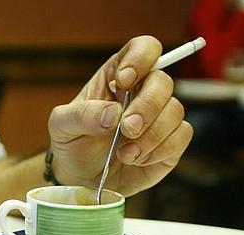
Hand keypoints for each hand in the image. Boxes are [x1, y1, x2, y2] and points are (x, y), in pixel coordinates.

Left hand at [48, 36, 192, 196]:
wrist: (79, 176)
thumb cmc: (71, 143)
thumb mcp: (61, 126)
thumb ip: (82, 116)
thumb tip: (113, 113)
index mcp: (117, 76)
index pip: (143, 49)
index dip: (140, 59)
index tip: (124, 81)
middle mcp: (142, 92)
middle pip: (163, 82)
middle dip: (146, 106)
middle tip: (127, 129)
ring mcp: (159, 117)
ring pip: (175, 111)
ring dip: (151, 135)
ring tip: (124, 154)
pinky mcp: (170, 142)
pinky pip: (181, 137)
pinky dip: (160, 150)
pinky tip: (136, 160)